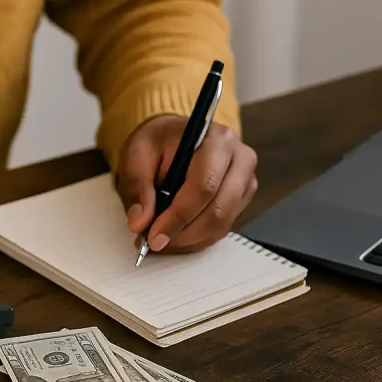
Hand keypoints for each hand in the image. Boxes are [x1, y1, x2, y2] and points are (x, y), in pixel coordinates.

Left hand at [116, 115, 257, 253]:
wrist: (174, 138)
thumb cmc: (158, 142)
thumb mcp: (137, 156)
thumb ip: (138, 188)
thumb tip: (139, 222)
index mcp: (217, 140)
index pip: (204, 186)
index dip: (178, 216)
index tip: (154, 235)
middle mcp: (240, 159)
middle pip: (218, 210)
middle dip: (183, 233)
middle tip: (155, 243)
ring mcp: (245, 181)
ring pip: (221, 225)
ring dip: (188, 240)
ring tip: (161, 240)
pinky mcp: (241, 199)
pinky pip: (221, 229)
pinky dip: (196, 239)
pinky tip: (175, 236)